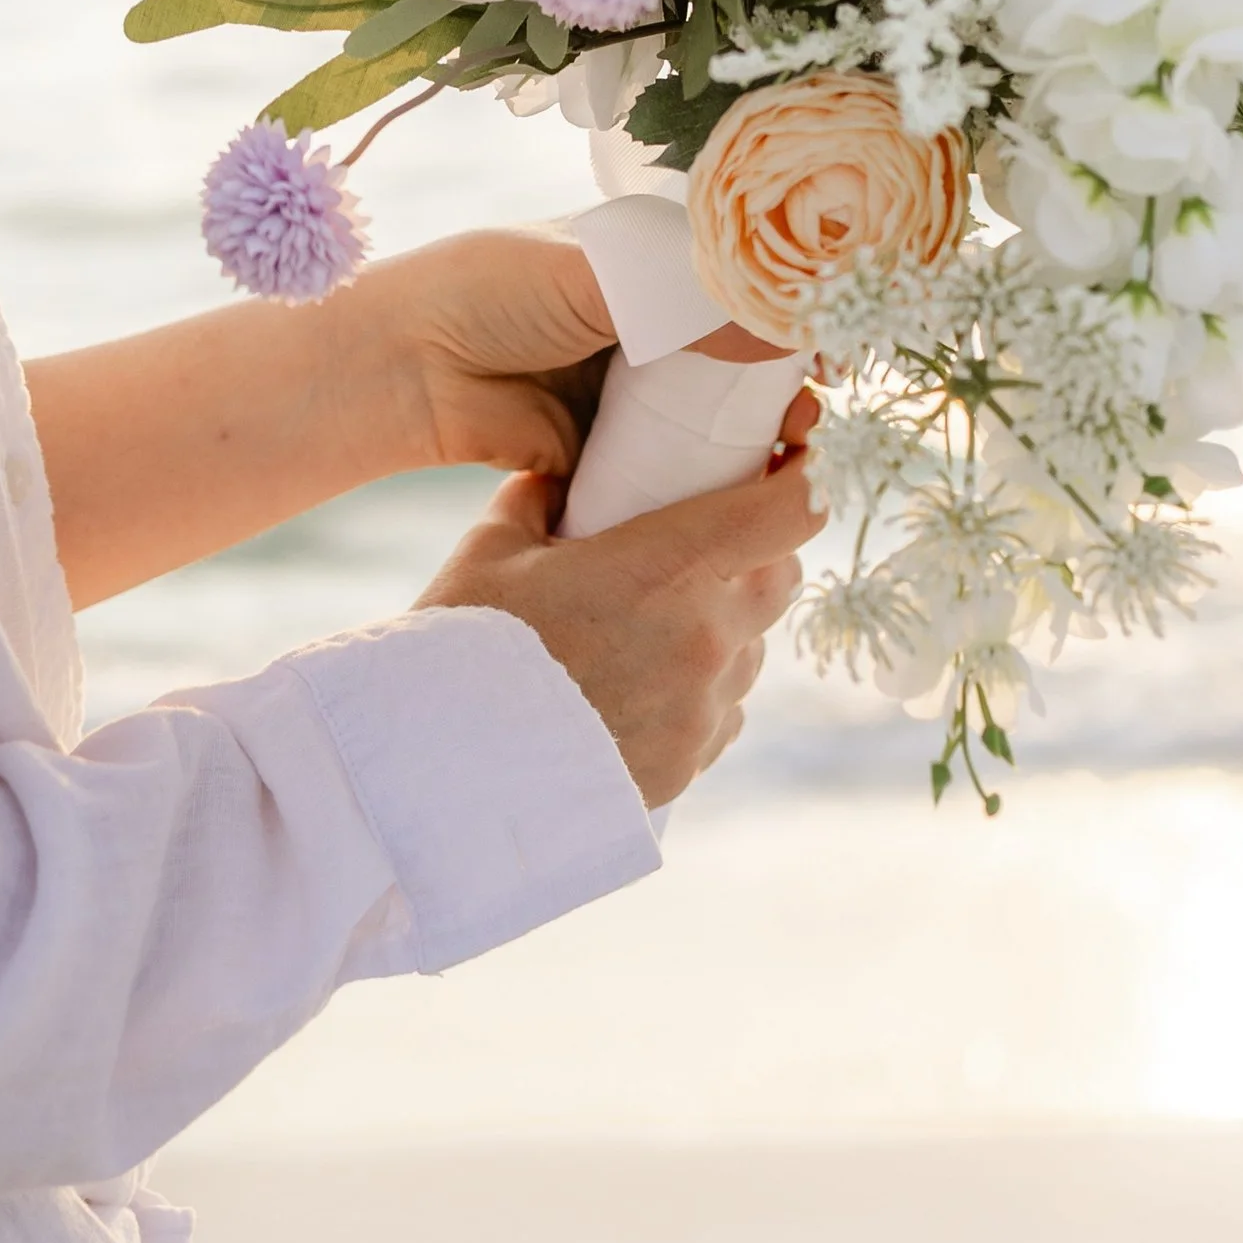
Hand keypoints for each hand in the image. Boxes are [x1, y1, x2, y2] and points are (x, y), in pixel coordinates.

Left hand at [374, 228, 787, 484]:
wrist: (403, 366)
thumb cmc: (496, 290)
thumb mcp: (604, 275)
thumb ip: (695, 298)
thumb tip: (789, 328)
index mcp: (648, 259)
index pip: (745, 281)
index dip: (793, 312)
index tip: (833, 346)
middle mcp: (645, 320)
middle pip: (739, 354)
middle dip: (785, 385)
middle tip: (811, 417)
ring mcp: (625, 386)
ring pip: (712, 414)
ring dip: (756, 436)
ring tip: (788, 455)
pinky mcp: (603, 445)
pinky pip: (669, 465)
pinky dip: (706, 480)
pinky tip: (740, 493)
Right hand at [417, 432, 824, 803]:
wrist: (438, 782)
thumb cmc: (463, 652)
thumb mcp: (492, 549)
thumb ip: (540, 499)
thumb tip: (560, 478)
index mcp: (672, 568)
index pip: (792, 511)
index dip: (804, 477)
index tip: (789, 460)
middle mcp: (708, 639)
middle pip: (781, 577)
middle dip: (755, 552)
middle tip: (695, 546)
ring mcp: (702, 711)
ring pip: (750, 648)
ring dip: (721, 628)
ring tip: (642, 628)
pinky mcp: (686, 766)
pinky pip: (720, 713)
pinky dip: (695, 693)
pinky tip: (631, 688)